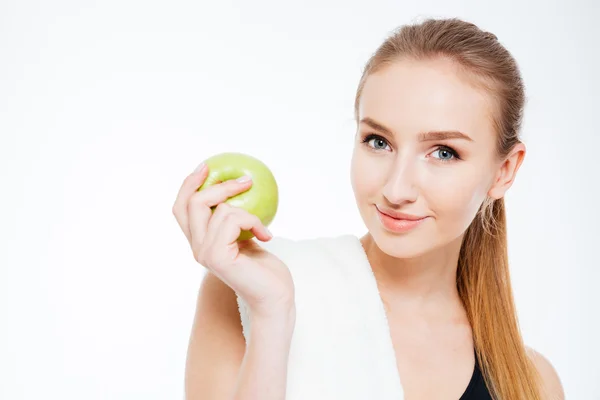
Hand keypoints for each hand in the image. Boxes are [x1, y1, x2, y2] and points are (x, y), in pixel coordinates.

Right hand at [172, 163, 294, 318]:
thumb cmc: (265, 269)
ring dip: (247, 212)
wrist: (274, 296)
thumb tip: (239, 185)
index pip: (181, 208)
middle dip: (219, 186)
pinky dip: (254, 221)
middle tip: (245, 181)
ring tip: (262, 227)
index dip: (188, 184)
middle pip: (192, 202)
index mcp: (199, 242)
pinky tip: (266, 236)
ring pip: (220, 210)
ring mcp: (204, 253)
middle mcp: (196, 248)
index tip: (207, 166)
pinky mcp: (217, 256)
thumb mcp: (246, 235)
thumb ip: (234, 219)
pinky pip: (234, 219)